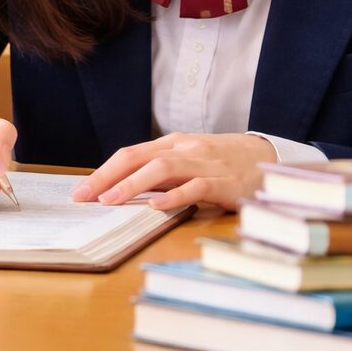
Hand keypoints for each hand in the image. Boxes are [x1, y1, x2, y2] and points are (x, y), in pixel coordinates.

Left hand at [70, 132, 273, 212]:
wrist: (270, 158)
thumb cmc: (224, 162)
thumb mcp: (190, 160)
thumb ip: (162, 172)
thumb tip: (125, 190)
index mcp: (173, 144)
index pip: (130, 154)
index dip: (103, 171)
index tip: (81, 191)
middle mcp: (185, 149)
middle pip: (137, 158)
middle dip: (106, 177)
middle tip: (83, 197)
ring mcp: (204, 164)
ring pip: (161, 169)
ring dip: (131, 185)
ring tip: (110, 201)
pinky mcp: (224, 182)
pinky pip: (194, 187)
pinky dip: (173, 196)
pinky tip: (155, 207)